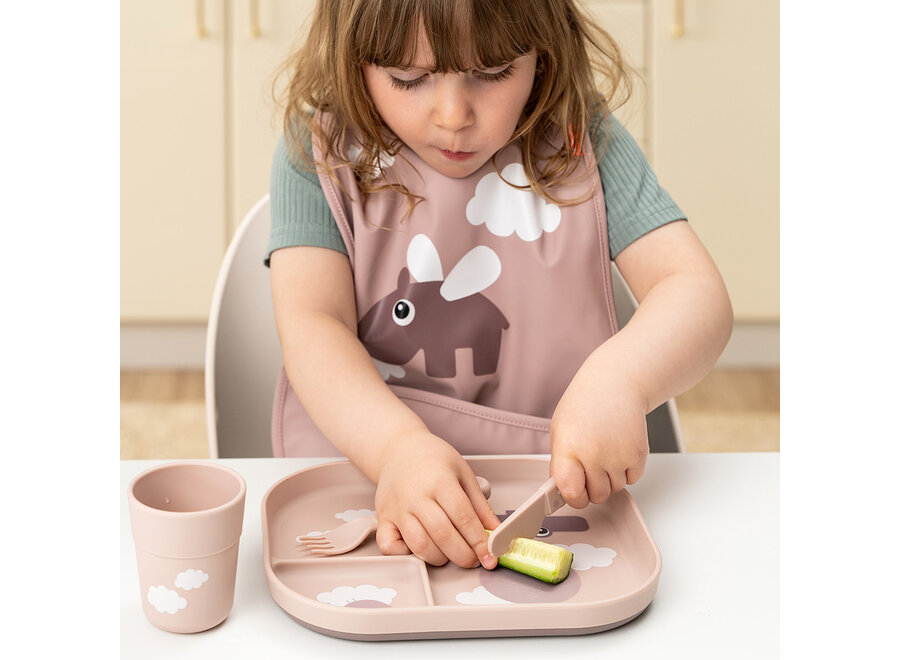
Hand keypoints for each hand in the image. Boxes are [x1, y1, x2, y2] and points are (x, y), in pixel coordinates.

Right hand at [373, 429, 500, 568]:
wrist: (400, 448)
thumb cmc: (433, 459)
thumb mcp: (463, 473)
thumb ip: (480, 505)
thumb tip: (496, 532)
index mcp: (439, 480)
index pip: (463, 517)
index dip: (479, 541)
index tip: (489, 555)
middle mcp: (416, 495)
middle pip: (442, 535)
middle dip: (463, 555)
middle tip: (473, 559)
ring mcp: (397, 508)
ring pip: (418, 545)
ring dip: (439, 558)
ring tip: (449, 553)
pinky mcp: (383, 518)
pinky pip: (389, 547)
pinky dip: (406, 555)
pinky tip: (420, 549)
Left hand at [549, 375, 649, 507]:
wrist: (615, 384)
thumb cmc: (585, 404)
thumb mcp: (560, 430)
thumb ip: (561, 462)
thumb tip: (565, 489)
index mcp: (569, 448)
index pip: (571, 491)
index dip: (573, 498)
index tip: (573, 493)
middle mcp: (594, 455)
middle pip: (596, 496)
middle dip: (593, 487)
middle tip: (590, 468)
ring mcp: (618, 456)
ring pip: (615, 489)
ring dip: (610, 478)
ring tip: (605, 452)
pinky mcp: (638, 455)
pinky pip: (632, 479)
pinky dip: (626, 471)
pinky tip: (618, 449)